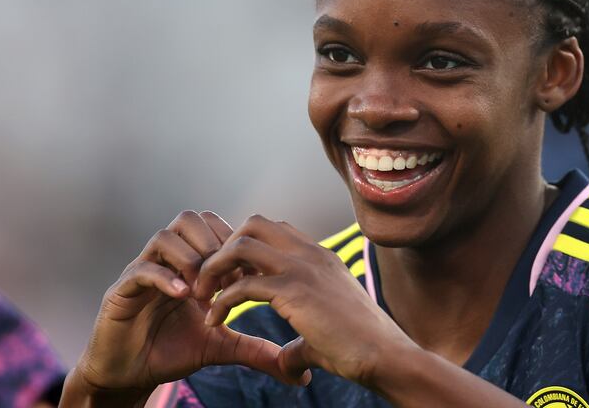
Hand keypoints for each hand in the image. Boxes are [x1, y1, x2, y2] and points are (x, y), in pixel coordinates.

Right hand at [68, 211, 306, 403]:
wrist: (129, 375)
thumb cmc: (172, 352)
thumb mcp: (219, 347)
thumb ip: (254, 348)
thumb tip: (298, 372)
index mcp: (190, 264)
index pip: (215, 227)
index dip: (236, 245)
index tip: (251, 273)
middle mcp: (166, 260)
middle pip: (191, 219)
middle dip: (215, 244)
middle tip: (228, 277)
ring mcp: (142, 271)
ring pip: (165, 236)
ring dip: (191, 258)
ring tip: (204, 289)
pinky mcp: (121, 291)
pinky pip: (141, 269)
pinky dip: (165, 277)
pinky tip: (184, 296)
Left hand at [196, 215, 417, 387]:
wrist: (384, 355)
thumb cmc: (360, 349)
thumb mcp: (324, 334)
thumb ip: (300, 342)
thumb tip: (289, 365)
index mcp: (321, 257)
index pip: (274, 230)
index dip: (246, 250)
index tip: (232, 281)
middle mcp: (311, 254)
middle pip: (254, 224)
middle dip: (225, 248)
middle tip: (213, 281)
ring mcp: (303, 268)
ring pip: (242, 245)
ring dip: (215, 269)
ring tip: (205, 297)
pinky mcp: (294, 291)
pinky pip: (242, 285)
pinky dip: (221, 302)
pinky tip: (214, 322)